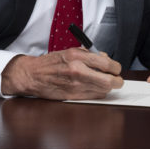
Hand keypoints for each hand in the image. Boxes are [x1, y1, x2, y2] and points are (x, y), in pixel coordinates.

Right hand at [1, 48, 123, 99]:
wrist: (33, 75)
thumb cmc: (51, 63)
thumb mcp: (72, 51)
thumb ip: (90, 55)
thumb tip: (106, 60)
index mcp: (78, 57)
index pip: (106, 64)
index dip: (116, 68)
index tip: (116, 69)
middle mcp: (77, 71)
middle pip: (108, 81)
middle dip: (116, 81)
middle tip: (117, 79)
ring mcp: (75, 86)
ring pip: (102, 91)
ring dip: (107, 88)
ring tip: (103, 82)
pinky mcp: (72, 96)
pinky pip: (93, 97)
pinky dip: (97, 93)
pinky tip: (94, 88)